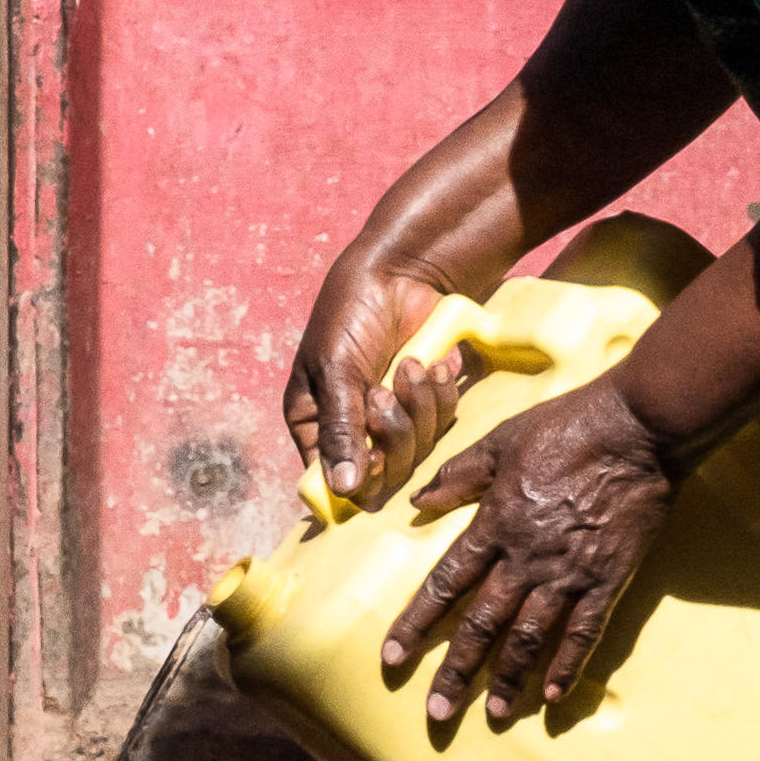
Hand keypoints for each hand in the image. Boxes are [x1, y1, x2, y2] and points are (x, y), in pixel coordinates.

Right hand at [284, 244, 477, 508]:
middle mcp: (353, 427)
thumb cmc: (352, 314)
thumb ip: (340, 429)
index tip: (376, 454)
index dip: (361, 475)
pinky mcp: (426, 401)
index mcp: (315, 423)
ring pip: (418, 447)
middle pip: (385, 471)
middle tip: (386, 389)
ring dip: (420, 405)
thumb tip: (342, 488)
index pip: (335, 478)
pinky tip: (436, 362)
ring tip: (412, 364)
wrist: (401, 271)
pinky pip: (444, 421)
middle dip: (395, 430)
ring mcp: (393, 416)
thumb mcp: (337, 370)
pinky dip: (443, 391)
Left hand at [382, 374, 675, 729]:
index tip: (393, 656)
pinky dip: (569, 666)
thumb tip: (418, 500)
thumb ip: (459, 475)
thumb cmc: (568, 427)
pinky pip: (584, 633)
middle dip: (456, 671)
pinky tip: (554, 696)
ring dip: (508, 678)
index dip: (416, 622)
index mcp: (494, 524)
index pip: (445, 584)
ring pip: (529, 638)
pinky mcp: (607, 580)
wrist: (637, 428)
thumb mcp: (501, 441)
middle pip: (481, 625)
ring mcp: (568, 574)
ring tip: (493, 713)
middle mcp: (525, 559)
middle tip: (437, 711)